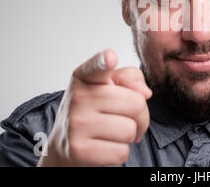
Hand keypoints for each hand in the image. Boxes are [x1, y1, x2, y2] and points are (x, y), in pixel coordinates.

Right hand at [37, 49, 151, 165]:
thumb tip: (145, 93)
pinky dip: (120, 152)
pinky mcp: (78, 150)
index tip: (110, 57)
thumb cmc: (95, 110)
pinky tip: (105, 146)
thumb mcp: (109, 86)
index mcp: (84, 76)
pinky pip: (122, 153)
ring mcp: (76, 124)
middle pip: (136, 103)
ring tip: (113, 132)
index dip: (104, 61)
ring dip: (130, 135)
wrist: (64, 145)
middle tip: (125, 118)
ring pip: (131, 130)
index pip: (96, 66)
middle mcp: (77, 97)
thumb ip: (130, 78)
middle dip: (140, 116)